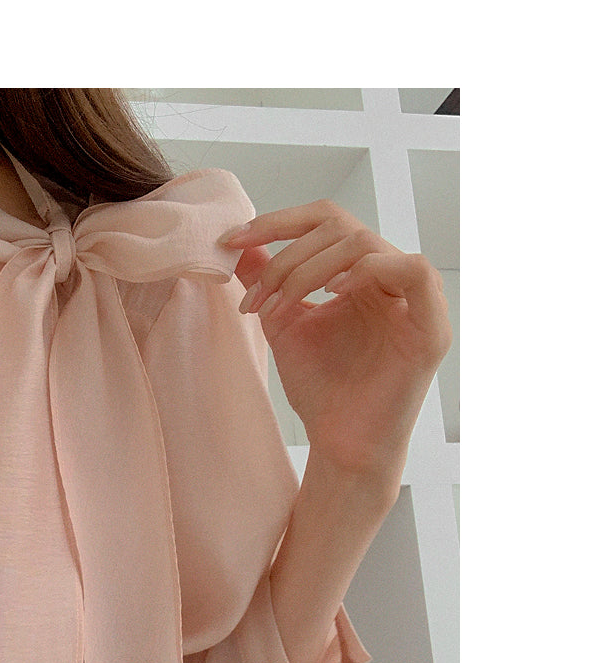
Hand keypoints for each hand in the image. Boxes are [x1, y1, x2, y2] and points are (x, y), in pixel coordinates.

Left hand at [222, 201, 452, 479]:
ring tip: (281, 306)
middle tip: (256, 298)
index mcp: (359, 273)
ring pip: (365, 243)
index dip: (277, 222)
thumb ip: (266, 280)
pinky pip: (415, 271)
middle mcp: (390, 278)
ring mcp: (414, 300)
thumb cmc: (321, 389)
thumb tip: (241, 242)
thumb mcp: (283, 323)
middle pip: (339, 226)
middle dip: (286, 257)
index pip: (323, 221)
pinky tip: (334, 294)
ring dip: (308, 269)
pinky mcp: (431, 327)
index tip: (231, 240)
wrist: (340, 442)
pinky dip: (370, 271)